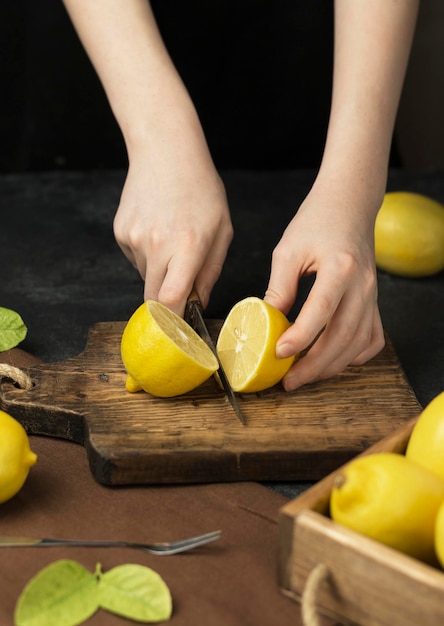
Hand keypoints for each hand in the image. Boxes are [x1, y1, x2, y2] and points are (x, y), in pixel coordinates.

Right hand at [113, 136, 232, 316]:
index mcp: (187, 245)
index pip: (172, 298)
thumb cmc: (201, 189)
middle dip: (167, 302)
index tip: (180, 331)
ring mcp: (134, 238)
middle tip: (182, 289)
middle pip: (153, 297)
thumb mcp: (221, 230)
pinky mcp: (120, 232)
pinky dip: (147, 254)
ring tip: (172, 240)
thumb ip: (211, 271)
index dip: (174, 321)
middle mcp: (157, 245)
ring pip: (146, 276)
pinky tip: (157, 229)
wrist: (166, 152)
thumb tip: (199, 302)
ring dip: (160, 272)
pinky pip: (135, 259)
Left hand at [264, 181, 384, 390]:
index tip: (279, 353)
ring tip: (304, 376)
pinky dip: (355, 356)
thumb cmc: (316, 223)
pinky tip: (335, 360)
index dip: (301, 337)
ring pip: (358, 344)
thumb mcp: (288, 251)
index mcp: (339, 268)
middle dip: (314, 365)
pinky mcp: (374, 302)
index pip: (321, 311)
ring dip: (331, 366)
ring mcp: (372, 296)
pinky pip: (372, 338)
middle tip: (289, 381)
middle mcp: (363, 285)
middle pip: (342, 336)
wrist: (348, 206)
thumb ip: (279, 288)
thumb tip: (266, 323)